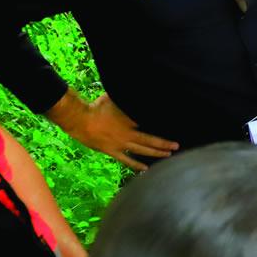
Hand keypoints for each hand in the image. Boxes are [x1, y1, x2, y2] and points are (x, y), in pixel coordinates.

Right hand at [46, 91, 177, 170]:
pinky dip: (137, 165)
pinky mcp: (112, 151)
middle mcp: (128, 133)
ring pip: (142, 151)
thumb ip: (124, 97)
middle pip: (150, 139)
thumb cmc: (96, 106)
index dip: (161, 125)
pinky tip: (145, 169)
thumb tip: (130, 87)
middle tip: (176, 146)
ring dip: (155, 153)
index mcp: (130, 119)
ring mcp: (121, 143)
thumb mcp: (114, 97)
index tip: (173, 125)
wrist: (80, 119)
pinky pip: (127, 160)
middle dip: (164, 143)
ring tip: (167, 155)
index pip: (149, 123)